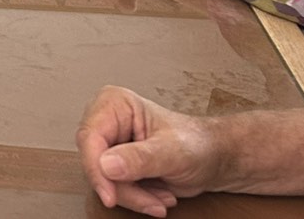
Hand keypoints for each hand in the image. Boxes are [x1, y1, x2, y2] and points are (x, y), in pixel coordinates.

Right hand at [77, 85, 222, 215]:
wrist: (213, 159)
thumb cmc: (198, 144)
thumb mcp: (173, 152)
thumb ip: (140, 158)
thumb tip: (107, 164)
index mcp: (114, 103)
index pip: (90, 138)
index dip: (97, 169)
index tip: (110, 195)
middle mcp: (106, 120)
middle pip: (95, 161)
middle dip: (123, 188)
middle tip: (150, 200)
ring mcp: (109, 142)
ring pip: (104, 179)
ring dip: (133, 196)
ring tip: (161, 197)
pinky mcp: (114, 162)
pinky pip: (113, 187)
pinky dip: (136, 198)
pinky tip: (156, 196)